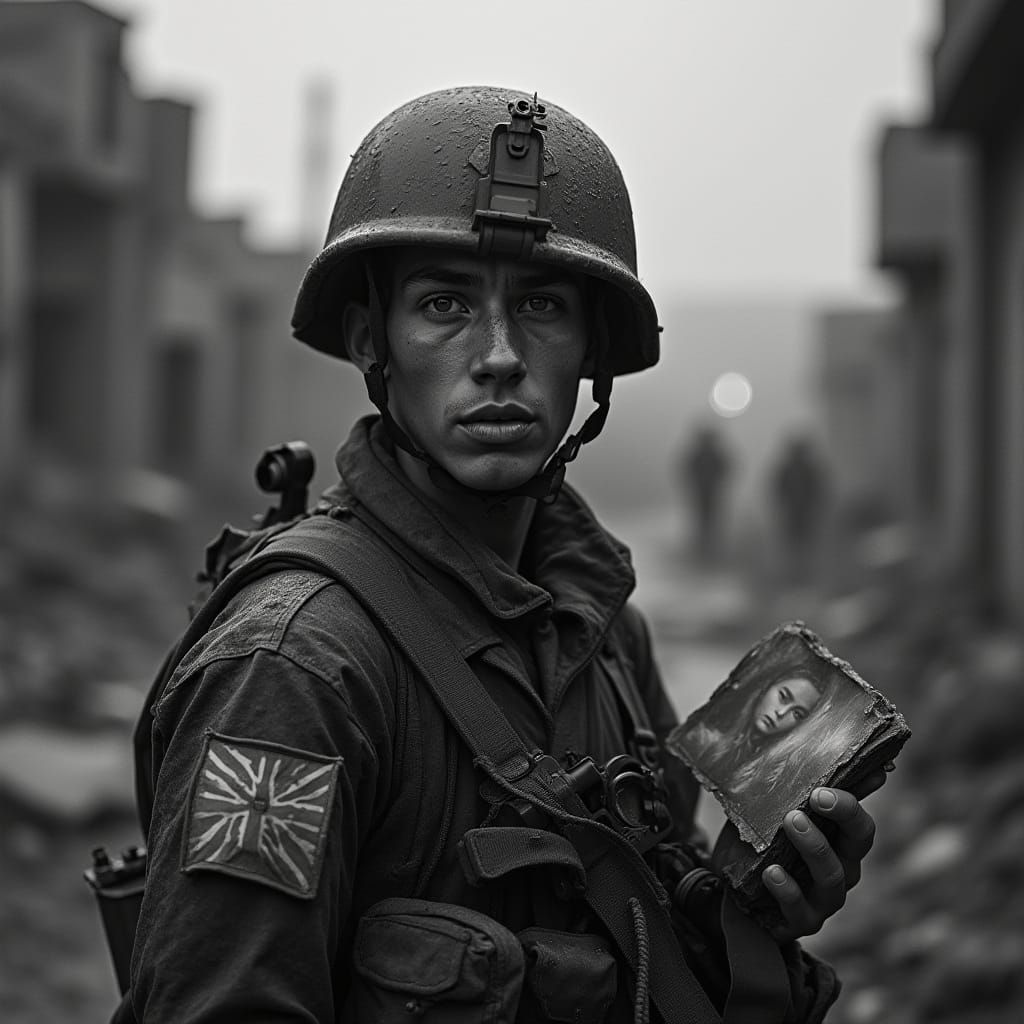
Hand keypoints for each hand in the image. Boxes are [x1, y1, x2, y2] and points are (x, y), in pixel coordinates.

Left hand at [761, 768, 885, 941]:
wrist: (733, 888)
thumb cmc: (766, 843)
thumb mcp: (779, 811)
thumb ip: (806, 790)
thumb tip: (832, 755)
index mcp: (841, 842)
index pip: (861, 822)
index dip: (851, 803)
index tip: (828, 784)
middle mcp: (842, 871)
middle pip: (858, 844)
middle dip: (843, 816)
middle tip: (815, 796)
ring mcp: (823, 900)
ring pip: (832, 877)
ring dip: (814, 847)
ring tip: (790, 822)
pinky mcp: (800, 922)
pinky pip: (799, 909)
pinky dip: (787, 889)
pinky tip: (771, 872)